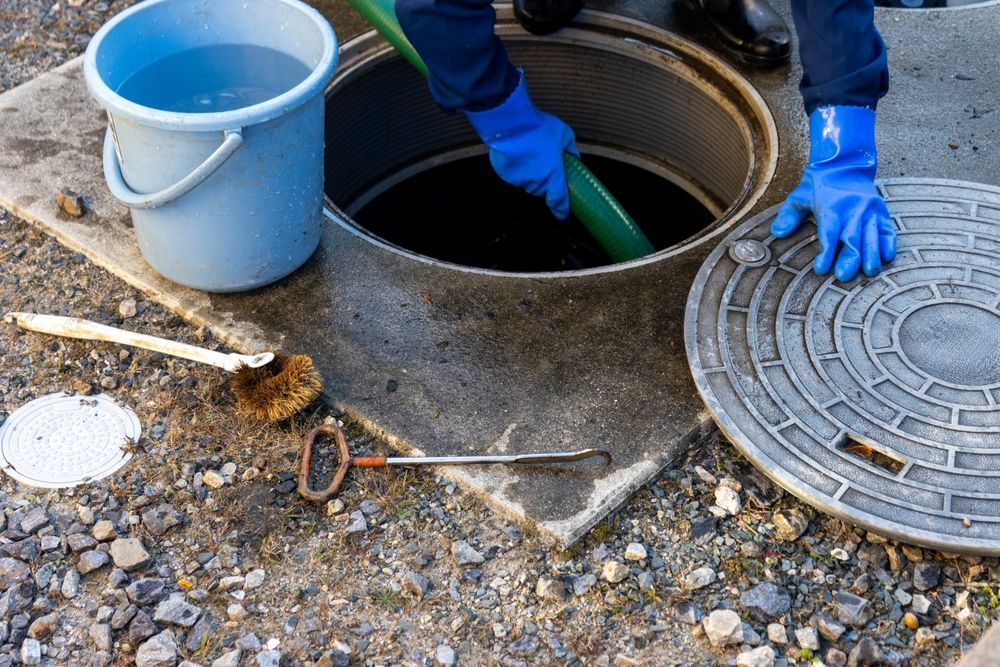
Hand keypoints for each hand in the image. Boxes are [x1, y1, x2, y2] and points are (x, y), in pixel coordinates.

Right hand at [464, 71, 577, 219]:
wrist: (511, 122)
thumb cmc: (539, 128)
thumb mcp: (564, 135)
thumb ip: (570, 150)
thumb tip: (574, 158)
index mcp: (553, 176)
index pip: (558, 200)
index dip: (561, 209)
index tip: (562, 214)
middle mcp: (536, 182)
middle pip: (541, 189)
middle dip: (544, 180)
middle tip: (544, 162)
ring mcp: (519, 180)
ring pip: (527, 183)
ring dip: (530, 174)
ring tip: (529, 153)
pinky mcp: (505, 174)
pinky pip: (513, 176)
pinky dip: (516, 168)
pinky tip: (517, 153)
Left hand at [771, 106, 895, 281]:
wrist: (845, 164)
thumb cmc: (818, 185)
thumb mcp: (799, 196)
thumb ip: (788, 215)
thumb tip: (777, 233)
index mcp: (831, 208)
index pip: (829, 233)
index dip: (826, 252)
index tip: (822, 269)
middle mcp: (852, 210)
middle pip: (852, 238)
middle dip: (850, 258)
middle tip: (845, 276)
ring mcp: (869, 211)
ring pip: (871, 235)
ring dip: (871, 255)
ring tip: (870, 272)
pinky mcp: (880, 211)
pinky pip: (886, 228)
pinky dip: (888, 243)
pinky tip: (887, 257)